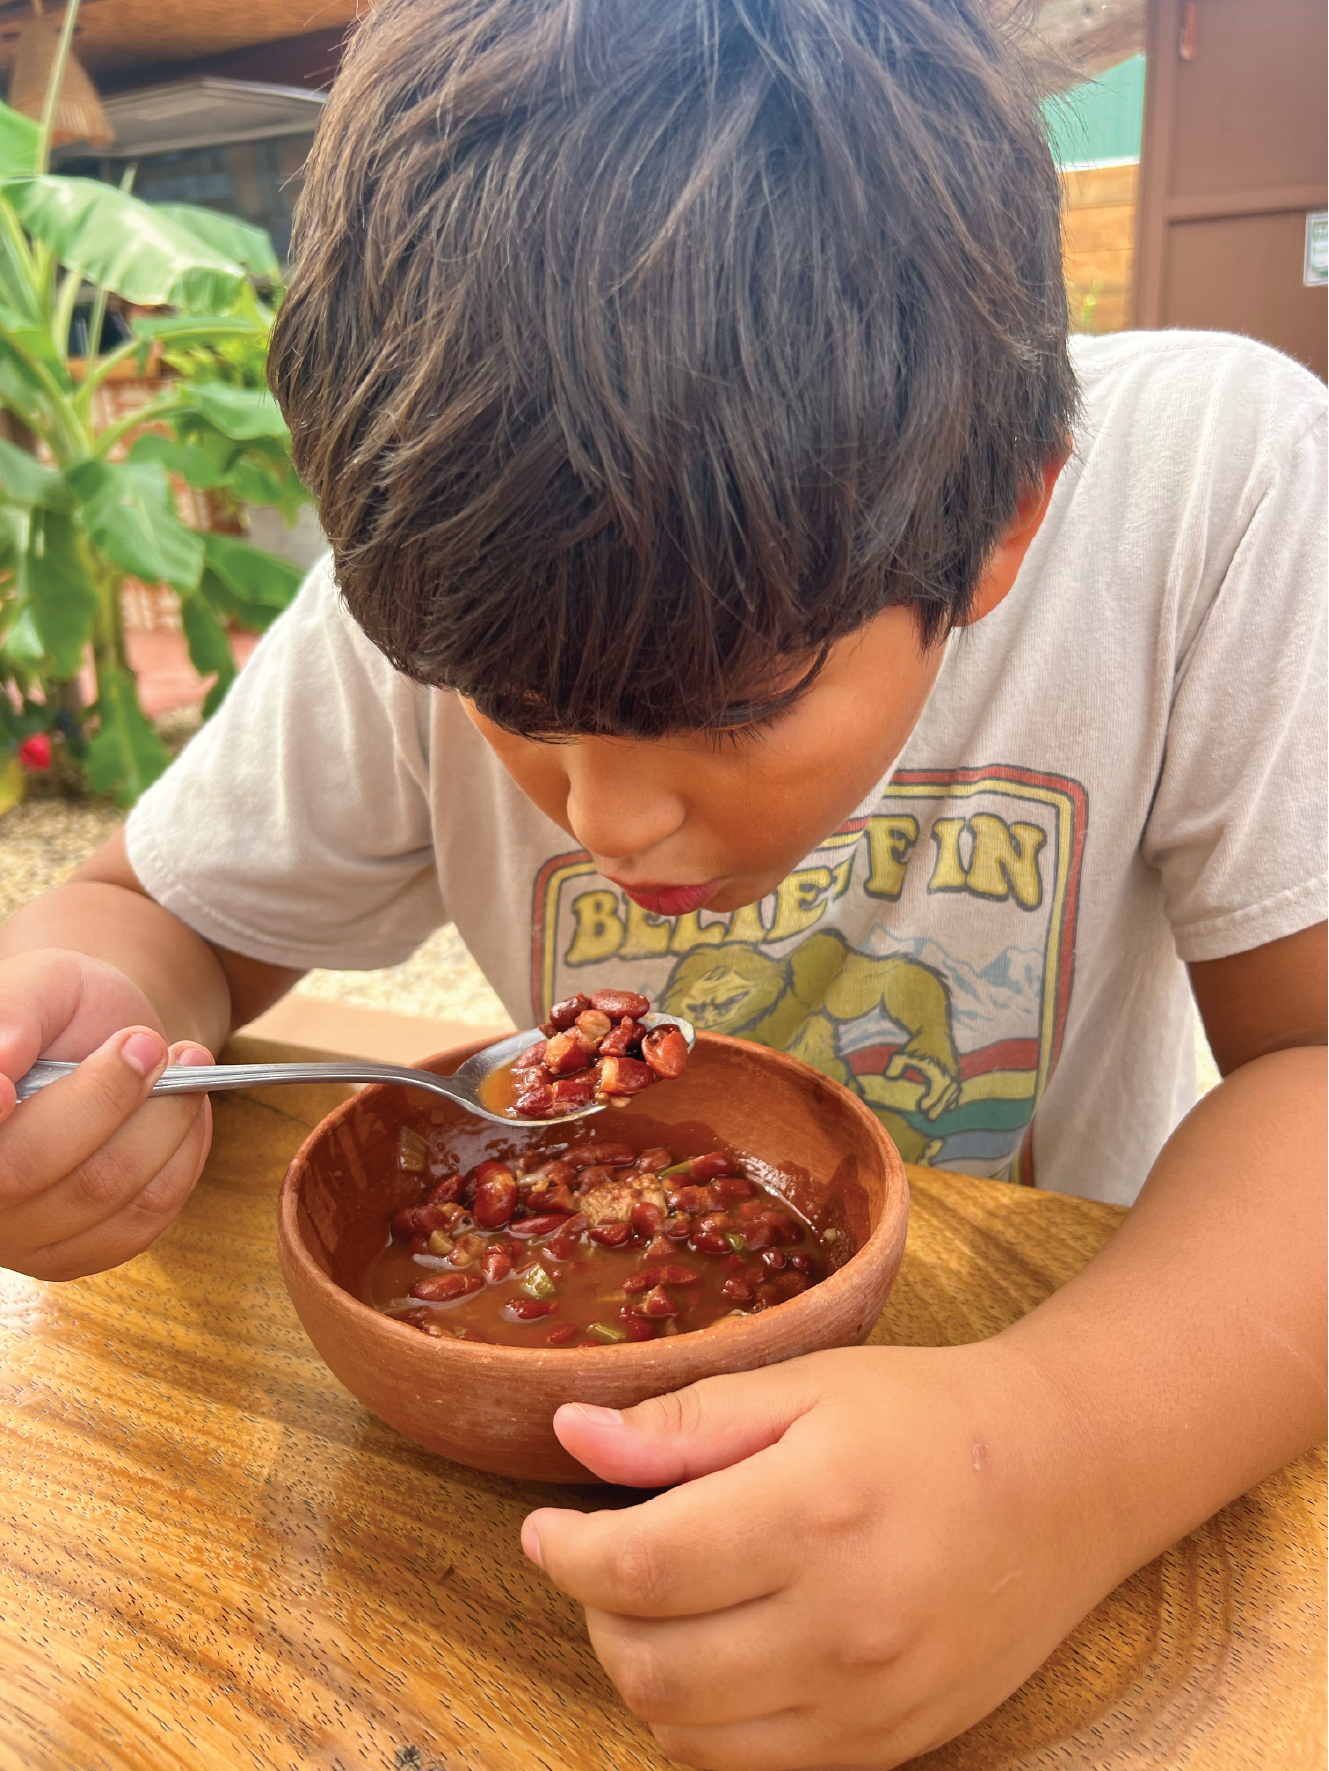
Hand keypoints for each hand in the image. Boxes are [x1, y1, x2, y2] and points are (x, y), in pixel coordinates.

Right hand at [0, 947, 214, 1279]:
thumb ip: (13, 1013)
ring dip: (164, 1120)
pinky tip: (185, 1114)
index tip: (8, 1089)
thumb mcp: (41, 984)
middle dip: (108, 1096)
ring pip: (101, 1193)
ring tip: (184, 1062)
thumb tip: (0, 1060)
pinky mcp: (76, 1255)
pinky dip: (182, 1157)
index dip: (0, 1116)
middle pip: (28, 1168)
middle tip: (149, 1042)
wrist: (102, 1039)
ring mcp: (17, 1236)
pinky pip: (143, 1219)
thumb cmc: (61, 1011)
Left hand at [523, 1343, 1113, 1769]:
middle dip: (594, 1612)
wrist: (1064, 1481)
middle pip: (649, 1663)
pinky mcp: (889, 1748)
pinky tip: (719, 1652)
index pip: (640, 1566)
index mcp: (814, 1512)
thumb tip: (571, 1433)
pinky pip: (752, 1767)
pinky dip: (705, 1722)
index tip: (544, 1526)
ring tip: (660, 1601)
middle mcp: (840, 1625)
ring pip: (686, 1731)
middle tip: (603, 1557)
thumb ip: (687, 1421)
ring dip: (642, 1670)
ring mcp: (868, 1704)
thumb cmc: (927, 1417)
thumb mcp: (807, 1384)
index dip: (565, 1552)